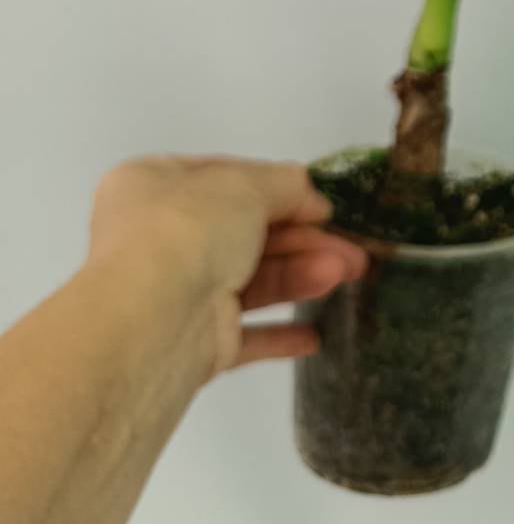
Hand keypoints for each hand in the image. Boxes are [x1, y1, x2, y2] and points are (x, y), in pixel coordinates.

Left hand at [88, 155, 368, 379]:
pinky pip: (243, 335)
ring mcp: (176, 293)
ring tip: (349, 272)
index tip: (321, 201)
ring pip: (251, 280)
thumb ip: (286, 184)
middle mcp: (159, 239)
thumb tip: (311, 197)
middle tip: (352, 246)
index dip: (276, 187)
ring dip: (302, 274)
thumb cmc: (188, 229)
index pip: (223, 179)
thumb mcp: (245, 184)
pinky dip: (279, 333)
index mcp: (152, 186)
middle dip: (304, 238)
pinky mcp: (193, 344)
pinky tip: (315, 335)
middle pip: (246, 232)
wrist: (152, 319)